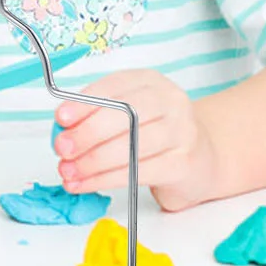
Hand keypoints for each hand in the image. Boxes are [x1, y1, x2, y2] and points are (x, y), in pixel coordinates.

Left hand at [54, 69, 220, 210]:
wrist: (204, 158)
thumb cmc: (156, 132)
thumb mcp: (130, 112)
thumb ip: (98, 114)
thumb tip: (63, 128)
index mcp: (150, 81)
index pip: (113, 88)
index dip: (84, 104)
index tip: (61, 118)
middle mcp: (170, 102)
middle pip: (123, 116)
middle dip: (86, 134)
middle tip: (62, 148)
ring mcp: (182, 133)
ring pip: (130, 147)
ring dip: (93, 162)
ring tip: (69, 171)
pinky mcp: (184, 164)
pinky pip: (138, 172)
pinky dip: (106, 180)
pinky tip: (87, 183)